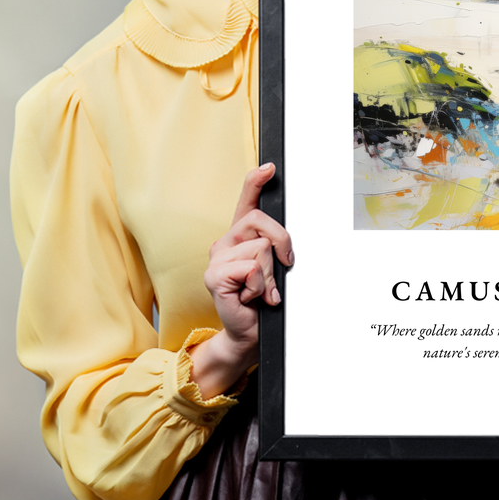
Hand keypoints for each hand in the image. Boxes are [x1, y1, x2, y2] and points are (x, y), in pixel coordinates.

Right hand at [189, 163, 293, 397]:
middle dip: (282, 243)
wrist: (249, 332)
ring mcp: (217, 258)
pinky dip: (260, 286)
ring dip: (270, 274)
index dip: (256, 182)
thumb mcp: (274, 268)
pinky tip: (251, 297)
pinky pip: (251, 268)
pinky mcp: (214, 276)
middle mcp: (225, 242)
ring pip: (261, 248)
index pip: (246, 202)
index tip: (270, 167)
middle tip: (282, 267)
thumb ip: (275, 248)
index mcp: (240, 237)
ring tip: (261, 290)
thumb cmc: (262, 300)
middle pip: (261, 221)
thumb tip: (284, 241)